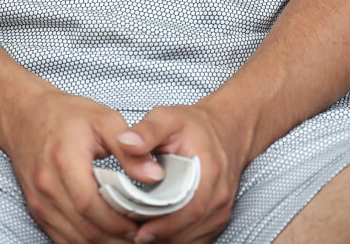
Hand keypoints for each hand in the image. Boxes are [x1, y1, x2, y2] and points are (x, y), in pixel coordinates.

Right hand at [0, 84, 168, 243]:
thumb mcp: (102, 119)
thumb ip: (129, 149)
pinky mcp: (36, 209)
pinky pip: (61, 238)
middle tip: (140, 235)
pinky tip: (103, 236)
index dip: (117, 222)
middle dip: (114, 238)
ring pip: (73, 239)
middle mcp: (47, 186)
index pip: (91, 205)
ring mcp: (39, 201)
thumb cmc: (64, 114)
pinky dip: (84, 242)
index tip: (140, 224)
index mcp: (64, 160)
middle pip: (83, 228)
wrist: (24, 114)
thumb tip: (155, 176)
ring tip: (126, 237)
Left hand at [114, 103, 243, 243]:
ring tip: (143, 235)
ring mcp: (221, 208)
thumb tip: (125, 141)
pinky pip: (199, 237)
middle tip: (136, 236)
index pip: (189, 208)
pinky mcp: (218, 216)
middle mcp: (219, 194)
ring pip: (194, 237)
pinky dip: (179, 239)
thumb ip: (146, 131)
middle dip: (162, 236)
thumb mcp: (168, 118)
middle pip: (190, 228)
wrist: (224, 129)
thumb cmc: (194, 125)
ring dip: (169, 240)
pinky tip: (160, 235)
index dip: (165, 224)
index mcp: (209, 171)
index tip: (141, 231)